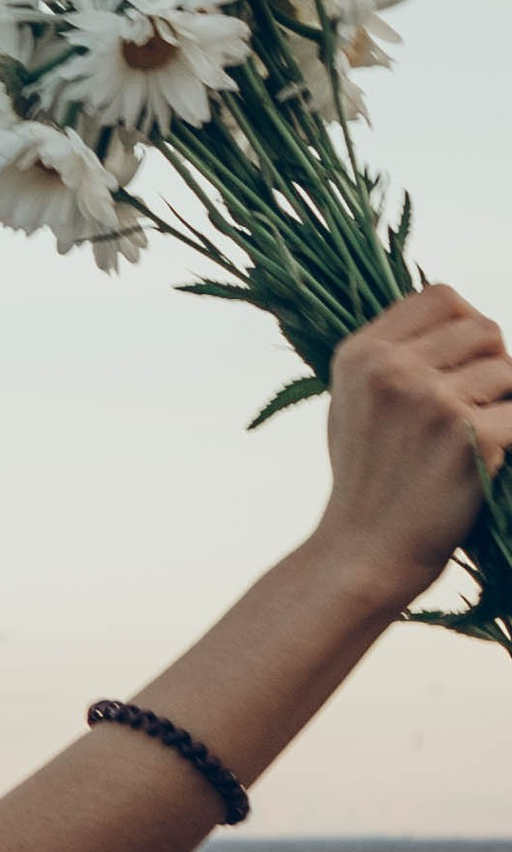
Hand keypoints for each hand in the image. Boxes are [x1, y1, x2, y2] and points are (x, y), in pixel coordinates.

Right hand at [316, 284, 511, 602]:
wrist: (363, 554)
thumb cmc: (368, 483)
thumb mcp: (355, 405)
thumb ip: (393, 359)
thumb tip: (463, 324)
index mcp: (362, 354)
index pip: (441, 297)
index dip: (467, 324)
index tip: (467, 362)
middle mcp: (392, 369)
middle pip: (483, 329)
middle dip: (493, 364)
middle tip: (479, 408)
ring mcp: (431, 401)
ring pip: (508, 370)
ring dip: (505, 403)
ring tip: (476, 441)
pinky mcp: (470, 436)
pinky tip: (493, 457)